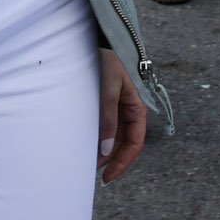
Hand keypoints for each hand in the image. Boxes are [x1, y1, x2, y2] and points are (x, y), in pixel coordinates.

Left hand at [98, 50, 147, 182]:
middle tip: (91, 173)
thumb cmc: (106, 62)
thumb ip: (108, 118)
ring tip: (85, 161)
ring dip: (102, 150)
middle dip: (110, 160)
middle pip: (122, 144)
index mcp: (136, 109)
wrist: (96, 41)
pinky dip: (95, 138)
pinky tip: (84, 144)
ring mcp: (115, 109)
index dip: (122, 162)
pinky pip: (102, 127)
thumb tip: (105, 150)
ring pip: (111, 138)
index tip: (107, 177)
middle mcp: (127, 112)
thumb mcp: (108, 89)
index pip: (134, 143)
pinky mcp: (103, 106)